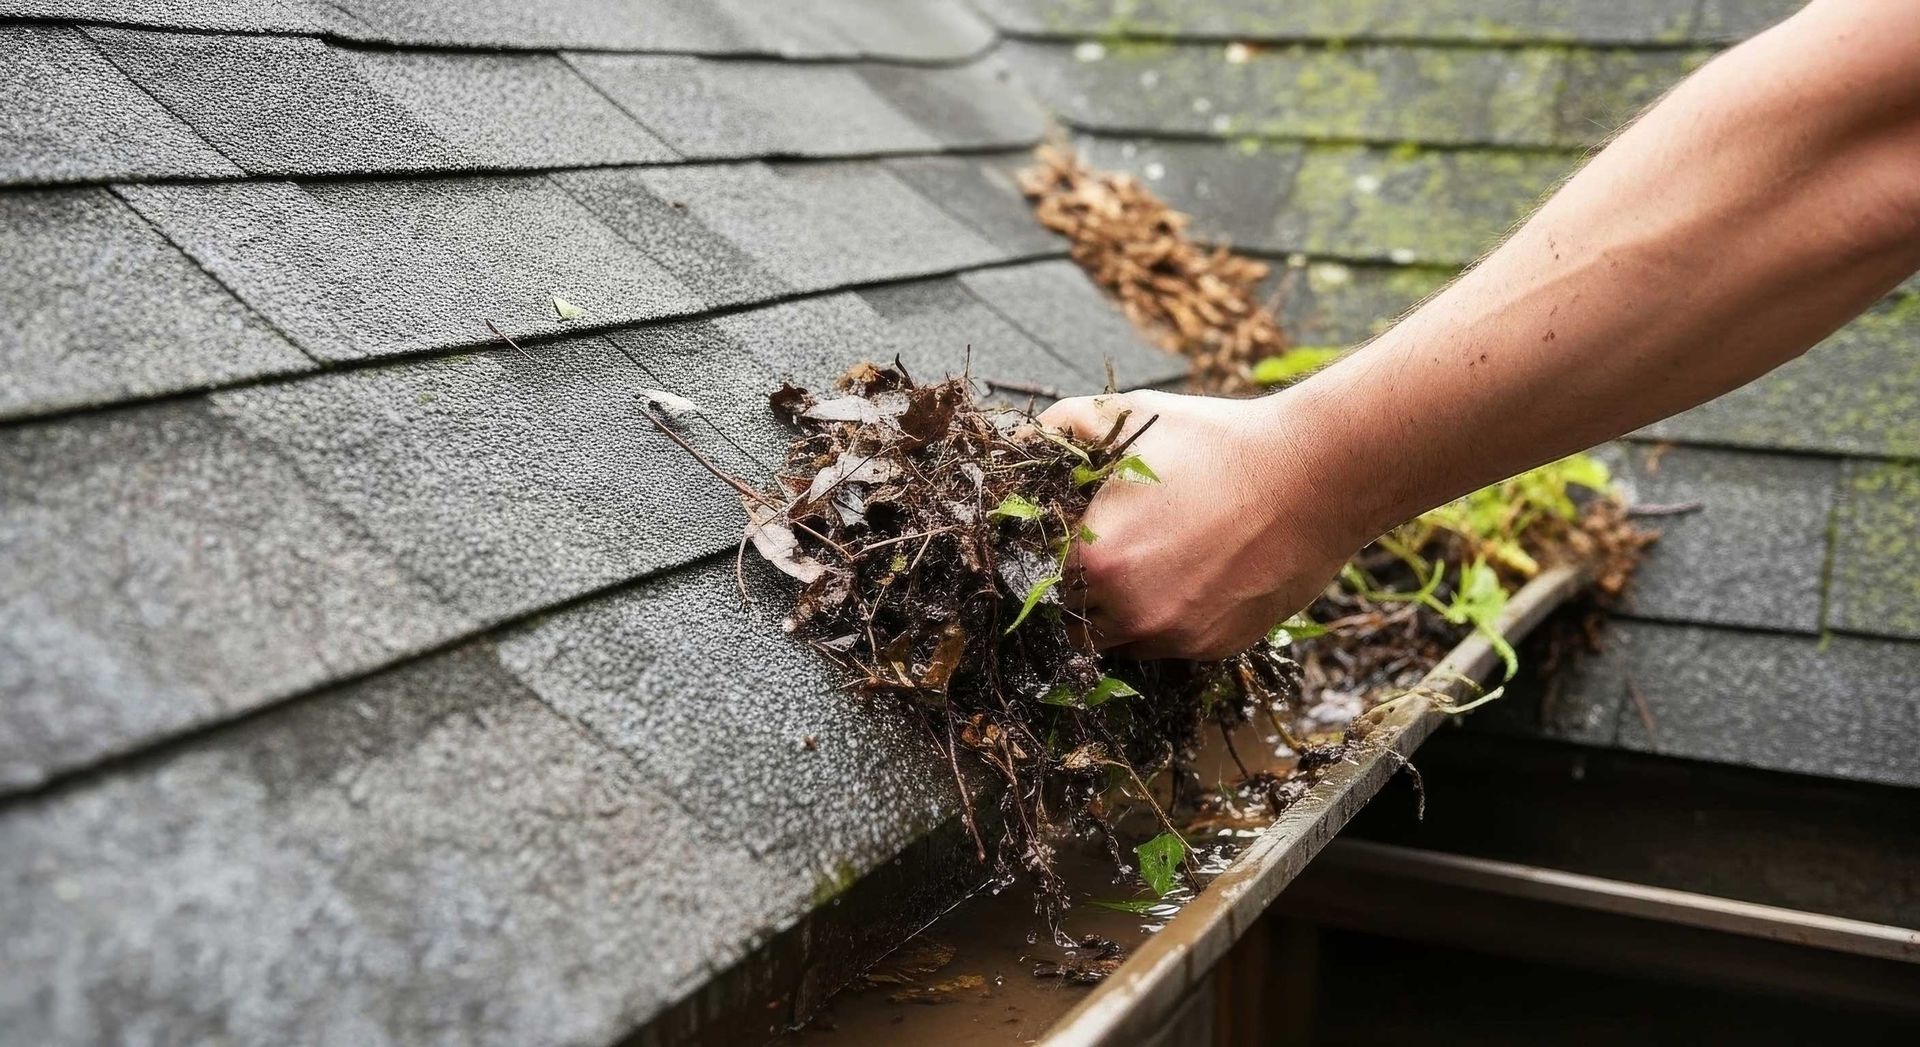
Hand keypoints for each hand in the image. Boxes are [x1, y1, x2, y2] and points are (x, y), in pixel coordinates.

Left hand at [1040, 387, 1364, 660]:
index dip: (1046, 554)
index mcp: (1094, 558)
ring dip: (1121, 607)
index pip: (1036, 576)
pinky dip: (1169, 616)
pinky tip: (1194, 572)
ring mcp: (1171, 637)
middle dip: (1080, 585)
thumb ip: (1063, 429)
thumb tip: (1024, 441)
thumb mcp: (1132, 416)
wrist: (1316, 476)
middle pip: (1072, 615)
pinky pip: (1168, 643)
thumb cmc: (1221, 443)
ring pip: (1118, 637)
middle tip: (1109, 545)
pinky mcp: (1212, 648)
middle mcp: (1126, 611)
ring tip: (1154, 557)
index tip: (1066, 535)